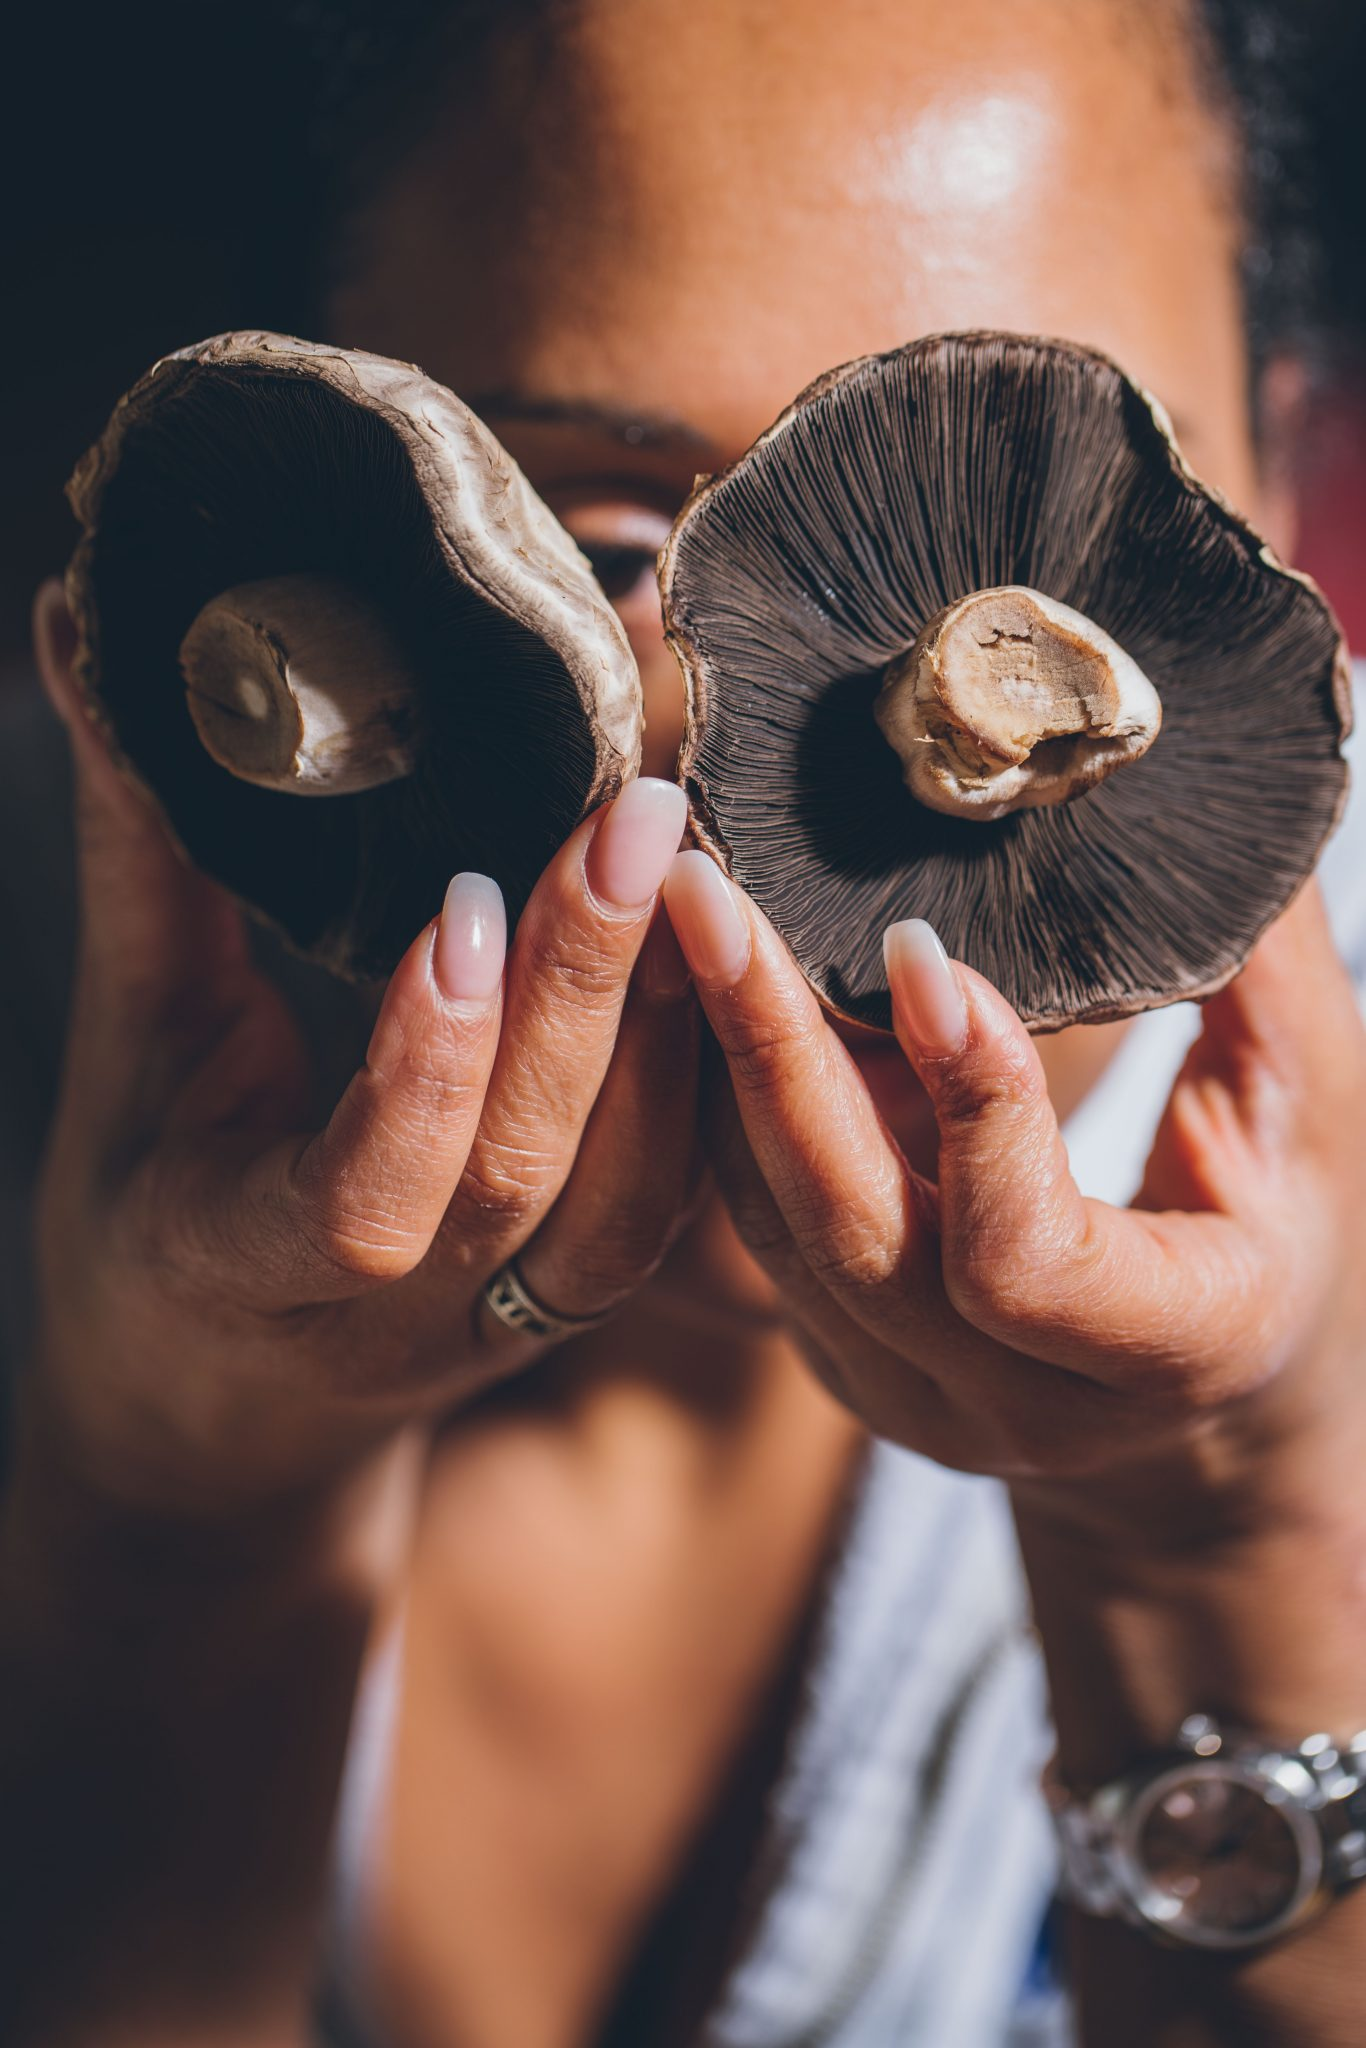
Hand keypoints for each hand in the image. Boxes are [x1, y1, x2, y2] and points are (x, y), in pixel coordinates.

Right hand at [26, 584, 697, 1521]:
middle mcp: (397, 1319)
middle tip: (633, 811)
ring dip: (667, 1031)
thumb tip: (88, 628)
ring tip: (692, 861)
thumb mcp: (130, 1041)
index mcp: (243, 1267)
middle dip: (585, 991)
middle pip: (522, 1179)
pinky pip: (667, 1199)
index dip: (421, 1068)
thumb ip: (145, 851)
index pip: (359, 1204)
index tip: (456, 903)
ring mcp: (503, 1323)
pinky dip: (698, 1075)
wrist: (215, 1409)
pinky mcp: (577, 1297)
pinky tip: (719, 946)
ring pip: (626, 1206)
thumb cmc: (149, 1208)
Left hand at [664, 848, 1365, 1541]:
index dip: (968, 1106)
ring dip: (721, 1062)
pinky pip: (756, 1227)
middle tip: (707, 889)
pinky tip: (705, 981)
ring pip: (775, 1228)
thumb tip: (1184, 777)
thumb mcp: (1307, 1108)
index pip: (1023, 1258)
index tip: (916, 949)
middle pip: (851, 1233)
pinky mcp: (844, 1364)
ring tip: (683, 908)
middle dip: (771, 1049)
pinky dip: (725, 1102)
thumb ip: (1255, 968)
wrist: (1214, 1413)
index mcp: (1170, 1353)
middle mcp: (1019, 1405)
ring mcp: (913, 1397)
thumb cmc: (1282, 1230)